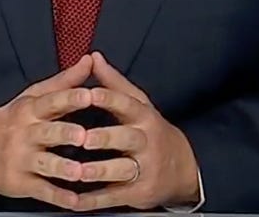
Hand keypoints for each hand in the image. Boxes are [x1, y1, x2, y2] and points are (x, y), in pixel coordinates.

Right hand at [0, 54, 94, 210]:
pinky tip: (74, 201)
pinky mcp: (19, 182)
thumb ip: (64, 82)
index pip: (51, 102)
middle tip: (83, 136)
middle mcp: (25, 133)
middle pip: (48, 133)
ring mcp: (21, 159)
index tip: (88, 95)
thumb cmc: (13, 120)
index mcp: (31, 110)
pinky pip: (41, 190)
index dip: (70, 98)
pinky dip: (58, 197)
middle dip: (65, 134)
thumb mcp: (33, 97)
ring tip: (79, 172)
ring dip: (62, 168)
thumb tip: (89, 60)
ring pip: (45, 163)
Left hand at [73, 52, 201, 210]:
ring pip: (121, 169)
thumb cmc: (151, 131)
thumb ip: (114, 83)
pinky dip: (95, 200)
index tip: (89, 93)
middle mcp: (146, 141)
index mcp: (143, 116)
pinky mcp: (140, 192)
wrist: (183, 169)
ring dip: (99, 171)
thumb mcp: (138, 104)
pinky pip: (115, 196)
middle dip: (104, 138)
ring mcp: (145, 168)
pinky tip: (76, 200)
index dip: (108, 98)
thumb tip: (93, 57)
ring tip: (79, 171)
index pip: (127, 104)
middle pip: (126, 138)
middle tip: (83, 138)